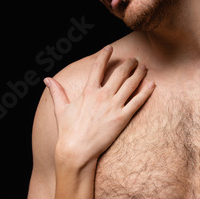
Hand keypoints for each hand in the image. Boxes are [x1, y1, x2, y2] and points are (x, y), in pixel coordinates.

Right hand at [44, 45, 154, 169]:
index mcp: (88, 91)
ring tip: (144, 67)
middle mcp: (102, 96)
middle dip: (129, 63)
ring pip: (131, 84)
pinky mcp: (122, 118)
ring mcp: (114, 106)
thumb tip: (47, 79)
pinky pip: (138, 102)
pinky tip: (152, 84)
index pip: (98, 67)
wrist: (77, 150)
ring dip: (139, 73)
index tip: (110, 47)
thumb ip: (57, 92)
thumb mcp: (61, 109)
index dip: (105, 55)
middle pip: (120, 73)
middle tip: (134, 59)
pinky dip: (146, 92)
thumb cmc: (68, 131)